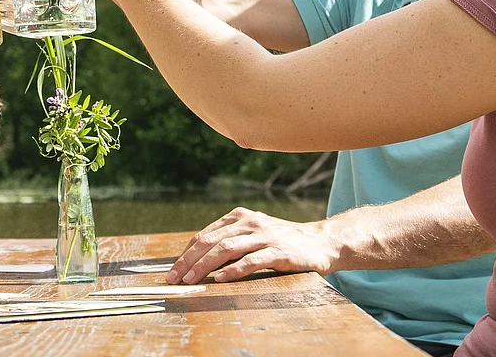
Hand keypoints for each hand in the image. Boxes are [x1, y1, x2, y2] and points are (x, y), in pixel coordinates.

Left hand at [168, 207, 340, 283]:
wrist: (321, 242)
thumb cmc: (283, 242)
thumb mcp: (254, 235)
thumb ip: (230, 242)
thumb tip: (198, 261)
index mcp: (240, 217)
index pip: (204, 235)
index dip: (186, 253)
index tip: (173, 270)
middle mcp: (250, 223)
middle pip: (210, 241)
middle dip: (189, 260)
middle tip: (174, 278)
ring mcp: (264, 236)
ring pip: (226, 248)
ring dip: (205, 265)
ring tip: (191, 279)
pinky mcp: (279, 251)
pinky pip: (252, 260)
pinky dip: (235, 270)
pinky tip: (221, 279)